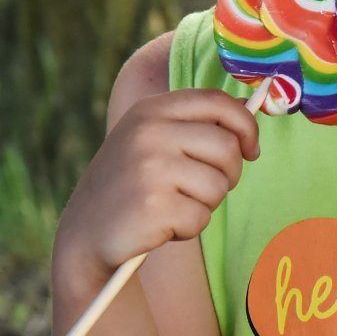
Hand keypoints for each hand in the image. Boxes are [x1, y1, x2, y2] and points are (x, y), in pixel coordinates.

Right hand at [53, 89, 260, 292]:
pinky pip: (201, 217)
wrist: (85, 233)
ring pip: (219, 185)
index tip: (251, 149)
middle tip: (202, 189)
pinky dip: (188, 227)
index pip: (218, 102)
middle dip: (228, 174)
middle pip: (227, 146)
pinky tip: (160, 225)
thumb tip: (249, 108)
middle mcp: (149, 132)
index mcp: (151, 110)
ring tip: (172, 206)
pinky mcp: (154, 206)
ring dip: (205, 204)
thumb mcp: (153, 140)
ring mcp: (150, 168)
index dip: (246, 125)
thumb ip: (197, 123)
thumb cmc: (131, 185)